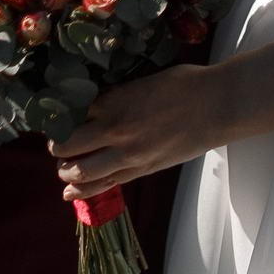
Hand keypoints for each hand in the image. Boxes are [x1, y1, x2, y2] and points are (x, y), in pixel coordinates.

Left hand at [48, 65, 227, 201]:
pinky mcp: (141, 170)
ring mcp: (127, 154)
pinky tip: (70, 192)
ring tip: (64, 166)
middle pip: (66, 145)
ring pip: (80, 171)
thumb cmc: (185, 84)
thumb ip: (118, 95)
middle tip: (58, 143)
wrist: (217, 105)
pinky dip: (83, 190)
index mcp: (115, 101)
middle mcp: (114, 129)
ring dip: (65, 170)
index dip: (60, 117)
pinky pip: (104, 185)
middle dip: (57, 146)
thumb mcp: (143, 81)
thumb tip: (98, 105)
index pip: (70, 114)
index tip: (56, 117)